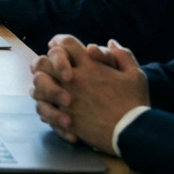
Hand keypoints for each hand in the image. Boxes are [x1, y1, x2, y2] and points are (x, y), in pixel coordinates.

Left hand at [30, 34, 149, 151]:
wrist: (132, 132)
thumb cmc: (134, 102)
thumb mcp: (135, 75)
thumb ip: (122, 55)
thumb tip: (110, 42)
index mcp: (89, 66)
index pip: (65, 43)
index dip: (59, 42)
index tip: (57, 46)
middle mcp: (73, 79)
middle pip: (44, 61)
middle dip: (44, 62)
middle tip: (48, 68)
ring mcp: (65, 98)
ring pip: (38, 85)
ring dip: (41, 84)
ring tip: (48, 88)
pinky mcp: (63, 117)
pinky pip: (42, 108)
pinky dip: (44, 106)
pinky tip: (51, 107)